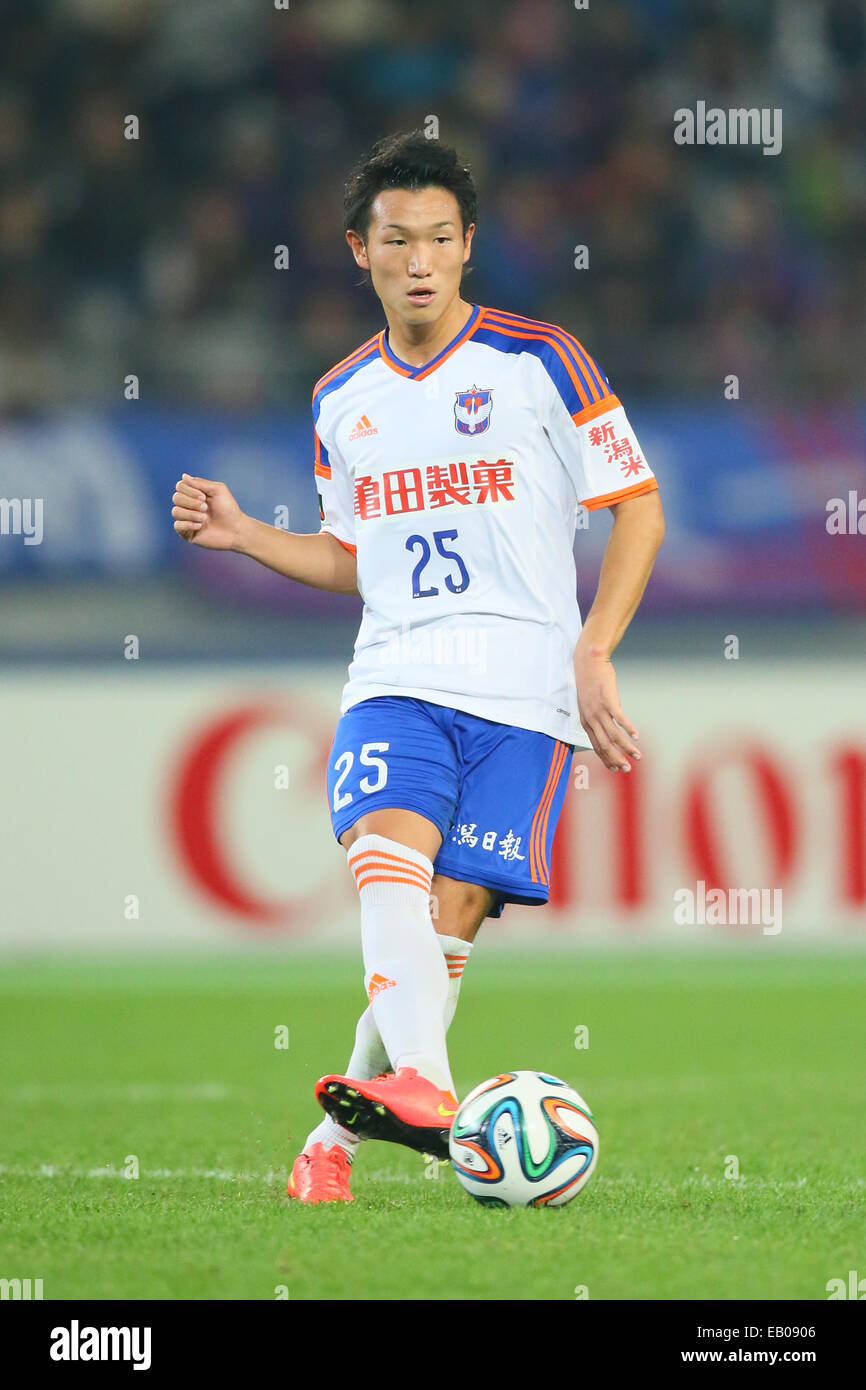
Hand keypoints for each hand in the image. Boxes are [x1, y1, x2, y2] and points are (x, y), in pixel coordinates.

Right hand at [171, 474, 243, 549]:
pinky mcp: (187, 533)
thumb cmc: (228, 509)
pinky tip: (200, 526)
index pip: (180, 486)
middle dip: (191, 502)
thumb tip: (183, 476)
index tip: (204, 496)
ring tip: (204, 518)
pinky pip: (177, 526)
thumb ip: (200, 483)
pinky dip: (188, 524)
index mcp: (193, 494)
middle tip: (205, 507)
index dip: (189, 490)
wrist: (236, 529)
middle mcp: (188, 506)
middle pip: (176, 498)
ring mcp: (186, 519)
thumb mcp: (217, 490)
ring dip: (191, 514)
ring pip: (175, 512)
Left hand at [574, 642, 640, 771]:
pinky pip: (620, 719)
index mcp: (586, 721)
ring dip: (626, 748)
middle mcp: (591, 719)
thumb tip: (610, 726)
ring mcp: (599, 710)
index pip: (597, 746)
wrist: (589, 662)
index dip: (606, 759)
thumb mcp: (590, 703)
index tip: (616, 768)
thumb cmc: (591, 682)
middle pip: (604, 745)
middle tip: (627, 770)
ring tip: (637, 756)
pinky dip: (629, 729)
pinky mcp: (608, 701)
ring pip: (613, 736)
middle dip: (616, 759)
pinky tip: (637, 736)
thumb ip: (598, 717)